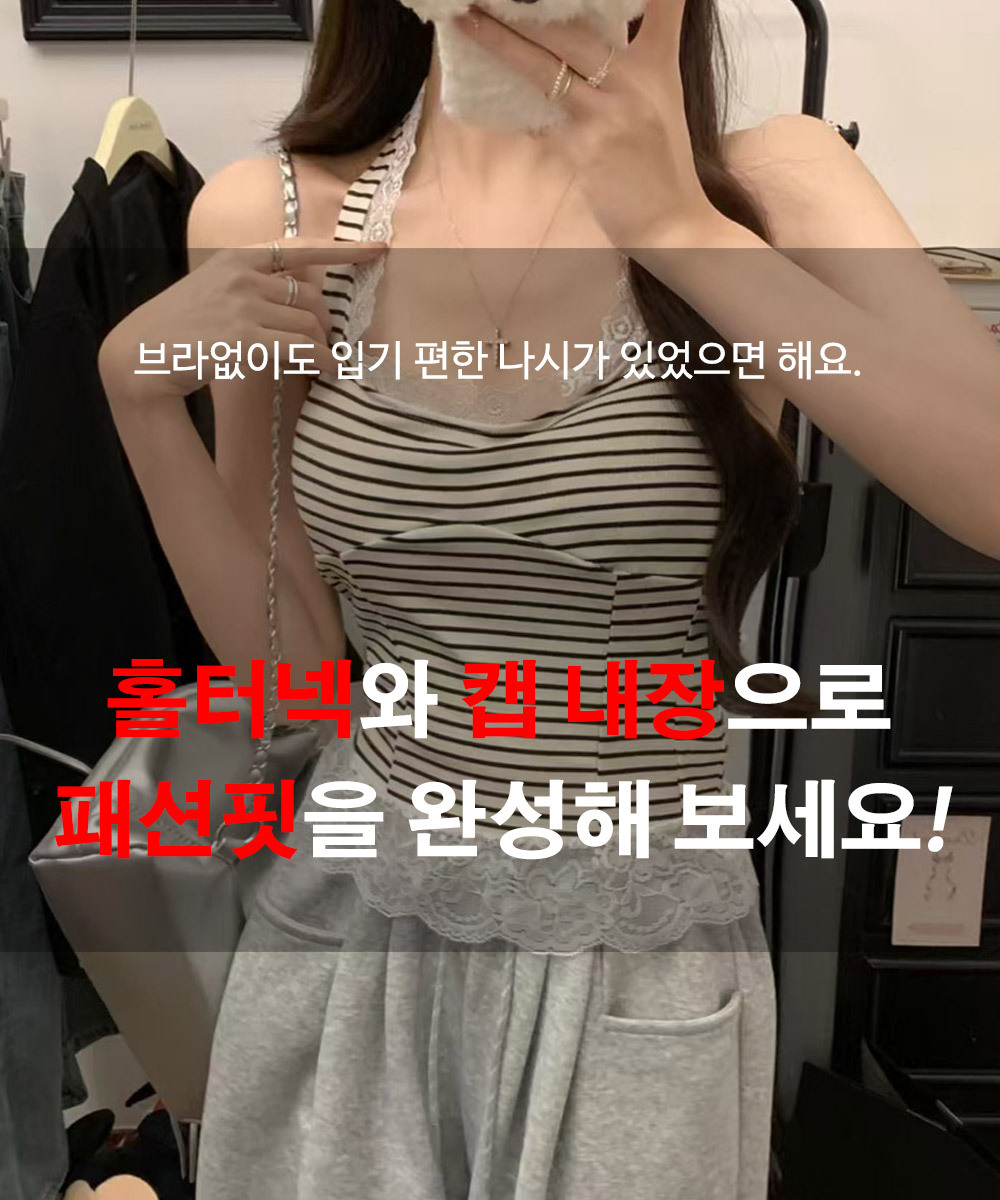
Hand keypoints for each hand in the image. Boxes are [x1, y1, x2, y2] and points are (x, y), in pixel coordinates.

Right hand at [98, 238, 386, 404]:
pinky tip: (330, 371)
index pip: (301, 248)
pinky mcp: (244, 336)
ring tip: (324, 363)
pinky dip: (323, 361)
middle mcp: (244, 276)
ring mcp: (244, 304)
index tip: (380, 248)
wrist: (141, 355)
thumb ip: (253, 288)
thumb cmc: (180, 330)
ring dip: (325, 347)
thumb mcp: (213, 292)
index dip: (345, 249)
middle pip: (312, 296)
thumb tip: (301, 304)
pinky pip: (302, 348)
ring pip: (311, 324)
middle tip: (325, 345)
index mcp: (238, 259)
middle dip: (326, 323)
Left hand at [451, 0, 726, 248]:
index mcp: (658, 64)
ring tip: (468, 24)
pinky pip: (538, 119)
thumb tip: (582, 48)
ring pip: (545, 67)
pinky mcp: (584, 148)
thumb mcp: (661, 102)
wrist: (671, 223)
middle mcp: (635, 80)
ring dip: (500, 44)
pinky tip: (485, 91)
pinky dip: (514, 107)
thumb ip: (631, 67)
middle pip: (572, 30)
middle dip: (525, 13)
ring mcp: (607, 113)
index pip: (664, 5)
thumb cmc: (662, 165)